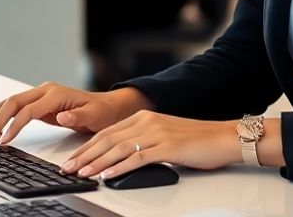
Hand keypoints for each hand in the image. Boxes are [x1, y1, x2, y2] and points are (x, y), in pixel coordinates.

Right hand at [0, 83, 148, 145]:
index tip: (4, 140)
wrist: (105, 106)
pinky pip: (14, 108)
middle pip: (12, 102)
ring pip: (9, 103)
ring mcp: (39, 96)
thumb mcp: (94, 116)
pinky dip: (1, 117)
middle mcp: (44, 91)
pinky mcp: (37, 103)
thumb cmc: (100, 112)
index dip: (14, 125)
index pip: (28, 110)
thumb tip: (61, 117)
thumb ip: (77, 117)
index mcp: (55, 94)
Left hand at [62, 111, 239, 179]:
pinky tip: (107, 175)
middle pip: (107, 139)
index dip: (87, 147)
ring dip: (96, 163)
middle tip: (68, 169)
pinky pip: (137, 158)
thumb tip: (120, 160)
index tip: (73, 159)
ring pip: (118, 149)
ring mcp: (156, 133)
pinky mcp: (167, 147)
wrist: (224, 137)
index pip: (107, 133)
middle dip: (85, 156)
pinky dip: (119, 168)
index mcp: (143, 117)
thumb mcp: (164, 136)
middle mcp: (146, 121)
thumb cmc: (197, 141)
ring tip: (81, 173)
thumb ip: (143, 142)